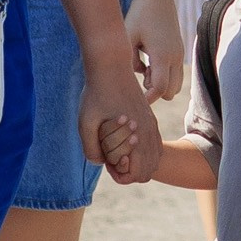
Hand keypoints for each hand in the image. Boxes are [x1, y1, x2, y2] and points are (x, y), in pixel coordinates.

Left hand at [80, 69, 160, 184]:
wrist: (110, 65)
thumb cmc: (96, 93)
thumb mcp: (85, 123)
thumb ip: (91, 149)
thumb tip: (101, 162)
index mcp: (136, 136)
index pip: (137, 175)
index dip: (119, 175)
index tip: (105, 159)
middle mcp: (149, 133)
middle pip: (148, 171)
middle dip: (129, 172)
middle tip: (110, 156)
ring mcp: (152, 125)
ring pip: (154, 159)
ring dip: (137, 162)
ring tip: (116, 149)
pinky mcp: (150, 118)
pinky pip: (155, 145)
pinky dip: (143, 152)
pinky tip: (123, 140)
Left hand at [123, 0, 183, 102]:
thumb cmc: (139, 15)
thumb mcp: (128, 38)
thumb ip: (130, 61)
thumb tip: (135, 76)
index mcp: (162, 55)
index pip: (159, 89)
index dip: (148, 98)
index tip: (135, 98)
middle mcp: (175, 57)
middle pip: (170, 92)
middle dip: (155, 91)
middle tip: (140, 76)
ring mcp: (180, 54)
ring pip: (176, 84)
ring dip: (161, 84)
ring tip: (145, 68)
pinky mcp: (179, 50)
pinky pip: (176, 73)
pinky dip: (164, 74)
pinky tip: (149, 60)